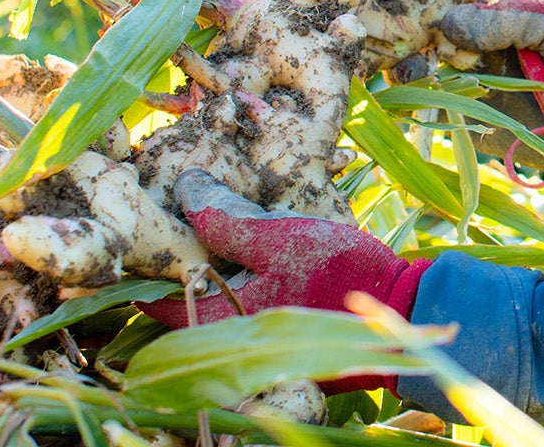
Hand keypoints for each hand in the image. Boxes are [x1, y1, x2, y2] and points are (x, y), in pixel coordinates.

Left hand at [140, 171, 430, 327]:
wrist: (401, 304)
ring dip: (217, 282)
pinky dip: (247, 291)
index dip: (150, 280)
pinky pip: (253, 315)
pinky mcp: (291, 341)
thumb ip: (230, 224)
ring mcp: (267, 346)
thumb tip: (188, 198)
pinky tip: (258, 266)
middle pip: (195, 309)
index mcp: (232, 319)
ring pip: (225, 312)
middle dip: (186, 276)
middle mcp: (242, 340)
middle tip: (179, 240)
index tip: (142, 254)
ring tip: (216, 248)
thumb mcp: (281, 237)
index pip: (170, 306)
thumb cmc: (340, 269)